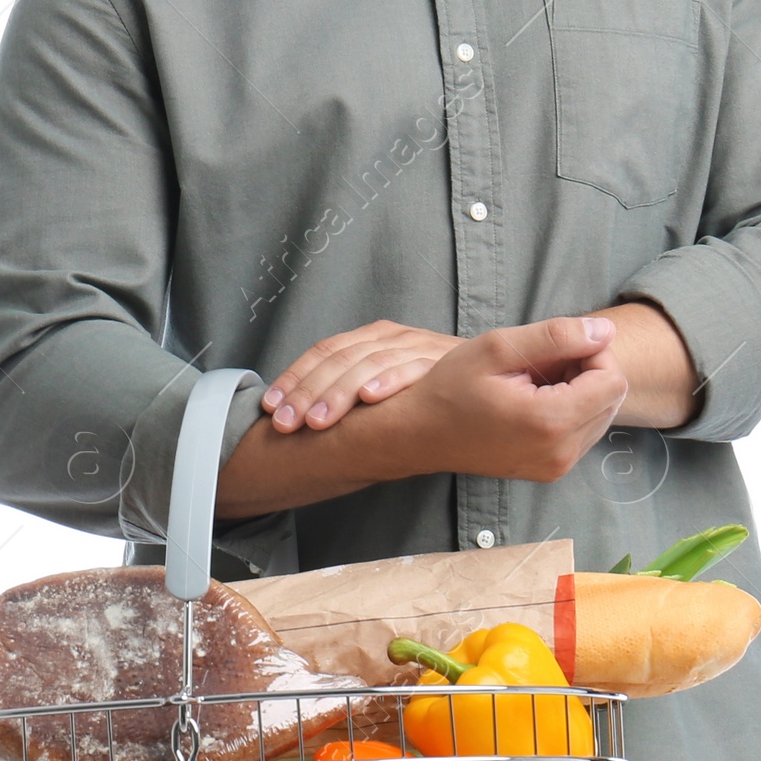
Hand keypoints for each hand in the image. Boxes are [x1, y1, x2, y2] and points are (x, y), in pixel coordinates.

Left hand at [262, 320, 462, 432]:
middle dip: (307, 392)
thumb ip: (351, 390)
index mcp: (372, 338)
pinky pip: (413, 368)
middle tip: (285, 423)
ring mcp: (418, 346)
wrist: (490, 382)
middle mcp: (392, 337)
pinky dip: (390, 380)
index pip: (324, 351)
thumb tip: (295, 416)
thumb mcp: (386, 384)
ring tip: (316, 422)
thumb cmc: (429, 392)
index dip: (294, 379)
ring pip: (368, 363)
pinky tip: (370, 397)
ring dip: (339, 393)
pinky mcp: (444, 361)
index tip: (269, 408)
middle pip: (340, 358)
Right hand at [380, 314, 628, 482]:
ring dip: (580, 391)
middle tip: (541, 363)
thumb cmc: (451, 387)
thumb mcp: (498, 348)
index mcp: (550, 421)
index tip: (554, 348)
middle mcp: (560, 452)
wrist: (420, 433)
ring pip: (601, 415)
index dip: (592, 354)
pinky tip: (535, 400)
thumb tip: (606, 332)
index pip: (613, 379)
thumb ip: (557, 336)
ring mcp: (556, 467)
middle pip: (612, 398)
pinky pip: (583, 432)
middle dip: (587, 372)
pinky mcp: (551, 471)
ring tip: (535, 381)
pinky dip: (570, 410)